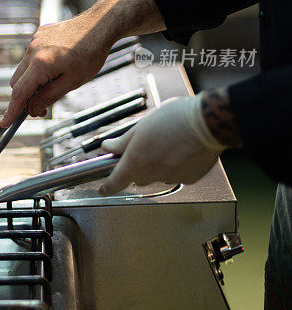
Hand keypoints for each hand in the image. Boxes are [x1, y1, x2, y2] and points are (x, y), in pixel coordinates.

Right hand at [0, 14, 111, 127]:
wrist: (99, 25)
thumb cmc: (90, 53)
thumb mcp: (72, 82)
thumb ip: (49, 96)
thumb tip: (32, 110)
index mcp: (40, 64)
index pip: (19, 93)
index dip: (11, 111)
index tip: (4, 123)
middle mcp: (33, 50)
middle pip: (17, 82)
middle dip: (25, 97)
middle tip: (42, 108)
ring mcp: (35, 40)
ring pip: (24, 68)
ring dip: (32, 80)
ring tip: (55, 82)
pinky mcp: (39, 33)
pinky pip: (31, 54)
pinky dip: (37, 65)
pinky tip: (58, 63)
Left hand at [99, 95, 225, 193]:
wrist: (206, 123)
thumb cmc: (173, 119)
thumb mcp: (141, 125)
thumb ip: (123, 141)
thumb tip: (107, 147)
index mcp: (136, 161)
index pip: (116, 182)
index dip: (107, 187)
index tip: (103, 189)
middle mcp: (151, 174)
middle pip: (138, 177)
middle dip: (138, 166)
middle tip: (147, 146)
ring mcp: (171, 178)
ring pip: (158, 175)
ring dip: (159, 165)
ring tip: (169, 143)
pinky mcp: (189, 179)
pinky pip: (177, 175)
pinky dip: (177, 166)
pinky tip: (183, 150)